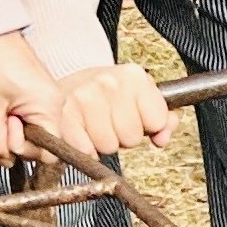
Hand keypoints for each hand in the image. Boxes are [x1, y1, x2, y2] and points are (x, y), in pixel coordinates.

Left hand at [0, 32, 69, 163]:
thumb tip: (3, 160)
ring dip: (10, 127)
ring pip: (31, 131)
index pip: (49, 154)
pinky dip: (11, 117)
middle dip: (14, 138)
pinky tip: (0, 102)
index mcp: (50, 107)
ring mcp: (46, 98)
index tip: (4, 129)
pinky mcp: (36, 93)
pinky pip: (28, 118)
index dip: (23, 150)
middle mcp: (55, 104)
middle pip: (41, 144)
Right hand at [47, 59, 173, 160]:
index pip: (157, 121)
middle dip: (124, 137)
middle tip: (110, 122)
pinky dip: (84, 150)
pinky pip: (85, 150)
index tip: (134, 116)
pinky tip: (82, 134)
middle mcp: (109, 83)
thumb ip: (163, 118)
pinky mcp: (64, 115)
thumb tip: (162, 138)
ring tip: (95, 126)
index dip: (147, 125)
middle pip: (132, 138)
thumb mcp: (140, 96)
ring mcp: (84, 97)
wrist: (68, 84)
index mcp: (134, 76)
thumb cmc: (107, 95)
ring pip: (109, 147)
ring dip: (103, 144)